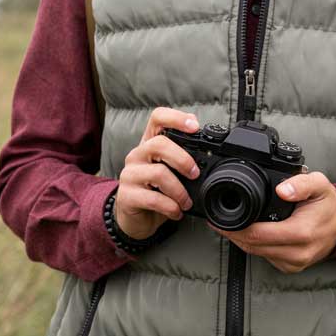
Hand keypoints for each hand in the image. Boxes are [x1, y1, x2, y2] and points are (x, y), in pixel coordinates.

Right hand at [115, 107, 200, 239]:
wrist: (136, 218)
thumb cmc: (157, 191)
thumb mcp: (171, 171)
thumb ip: (184, 158)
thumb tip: (209, 152)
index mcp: (150, 143)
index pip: (157, 118)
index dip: (176, 118)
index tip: (195, 127)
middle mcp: (137, 155)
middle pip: (159, 144)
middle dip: (183, 159)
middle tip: (195, 174)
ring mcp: (129, 175)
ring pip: (158, 173)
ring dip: (179, 191)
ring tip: (186, 202)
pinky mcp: (126, 196)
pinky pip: (153, 199)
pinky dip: (171, 207)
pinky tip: (176, 211)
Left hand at [213, 171, 335, 273]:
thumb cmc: (328, 204)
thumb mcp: (319, 185)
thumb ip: (301, 183)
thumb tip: (282, 189)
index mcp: (301, 233)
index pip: (258, 235)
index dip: (234, 228)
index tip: (219, 219)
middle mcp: (297, 252)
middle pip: (252, 246)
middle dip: (232, 234)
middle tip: (217, 221)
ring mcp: (294, 263)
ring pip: (256, 254)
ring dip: (240, 240)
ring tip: (227, 225)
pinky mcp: (291, 267)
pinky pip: (265, 257)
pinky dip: (253, 246)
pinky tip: (247, 233)